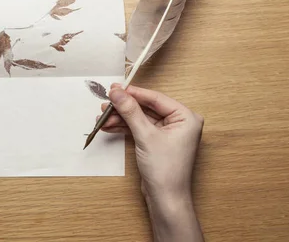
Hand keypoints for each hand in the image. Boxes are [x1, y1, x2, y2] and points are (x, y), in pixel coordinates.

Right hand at [99, 84, 203, 201]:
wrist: (165, 199)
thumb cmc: (166, 170)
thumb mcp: (146, 136)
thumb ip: (130, 111)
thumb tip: (117, 93)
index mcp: (186, 117)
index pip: (156, 98)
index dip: (134, 93)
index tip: (115, 88)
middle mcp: (179, 122)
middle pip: (146, 108)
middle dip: (124, 107)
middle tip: (106, 102)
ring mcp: (168, 132)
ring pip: (140, 118)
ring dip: (121, 118)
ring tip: (102, 117)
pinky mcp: (157, 141)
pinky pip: (139, 128)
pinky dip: (124, 127)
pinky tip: (108, 126)